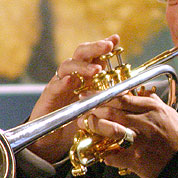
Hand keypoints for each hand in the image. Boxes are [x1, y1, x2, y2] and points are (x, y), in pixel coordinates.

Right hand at [27, 35, 119, 162]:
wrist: (53, 138)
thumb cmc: (77, 121)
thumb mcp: (97, 108)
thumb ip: (108, 98)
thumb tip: (128, 90)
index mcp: (86, 76)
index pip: (95, 56)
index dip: (104, 45)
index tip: (116, 39)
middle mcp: (72, 76)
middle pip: (81, 54)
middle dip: (95, 48)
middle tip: (108, 46)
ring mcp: (59, 84)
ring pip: (68, 66)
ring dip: (83, 66)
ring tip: (96, 69)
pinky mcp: (48, 96)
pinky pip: (55, 85)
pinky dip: (63, 81)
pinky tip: (70, 80)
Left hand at [80, 92, 177, 177]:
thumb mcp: (170, 114)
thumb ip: (154, 102)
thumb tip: (143, 93)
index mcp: (152, 109)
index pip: (121, 97)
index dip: (102, 95)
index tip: (90, 95)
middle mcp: (144, 122)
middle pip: (111, 111)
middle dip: (93, 110)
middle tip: (83, 110)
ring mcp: (139, 140)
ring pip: (109, 129)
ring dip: (95, 127)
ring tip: (87, 125)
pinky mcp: (135, 159)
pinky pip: (113, 155)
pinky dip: (105, 154)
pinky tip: (102, 153)